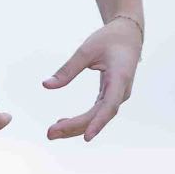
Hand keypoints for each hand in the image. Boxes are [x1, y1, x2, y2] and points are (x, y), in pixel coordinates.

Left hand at [42, 16, 139, 141]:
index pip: (109, 106)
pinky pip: (97, 112)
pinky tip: (63, 122)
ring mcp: (117, 96)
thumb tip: (46, 85)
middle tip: (50, 133)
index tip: (87, 138)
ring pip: (97, 117)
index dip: (98, 122)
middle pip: (99, 116)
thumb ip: (67, 70)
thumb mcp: (86, 50)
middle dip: (75, 127)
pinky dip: (81, 119)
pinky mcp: (111, 96)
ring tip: (52, 132)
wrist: (128, 35)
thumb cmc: (109, 39)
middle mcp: (121, 91)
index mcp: (120, 78)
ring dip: (76, 126)